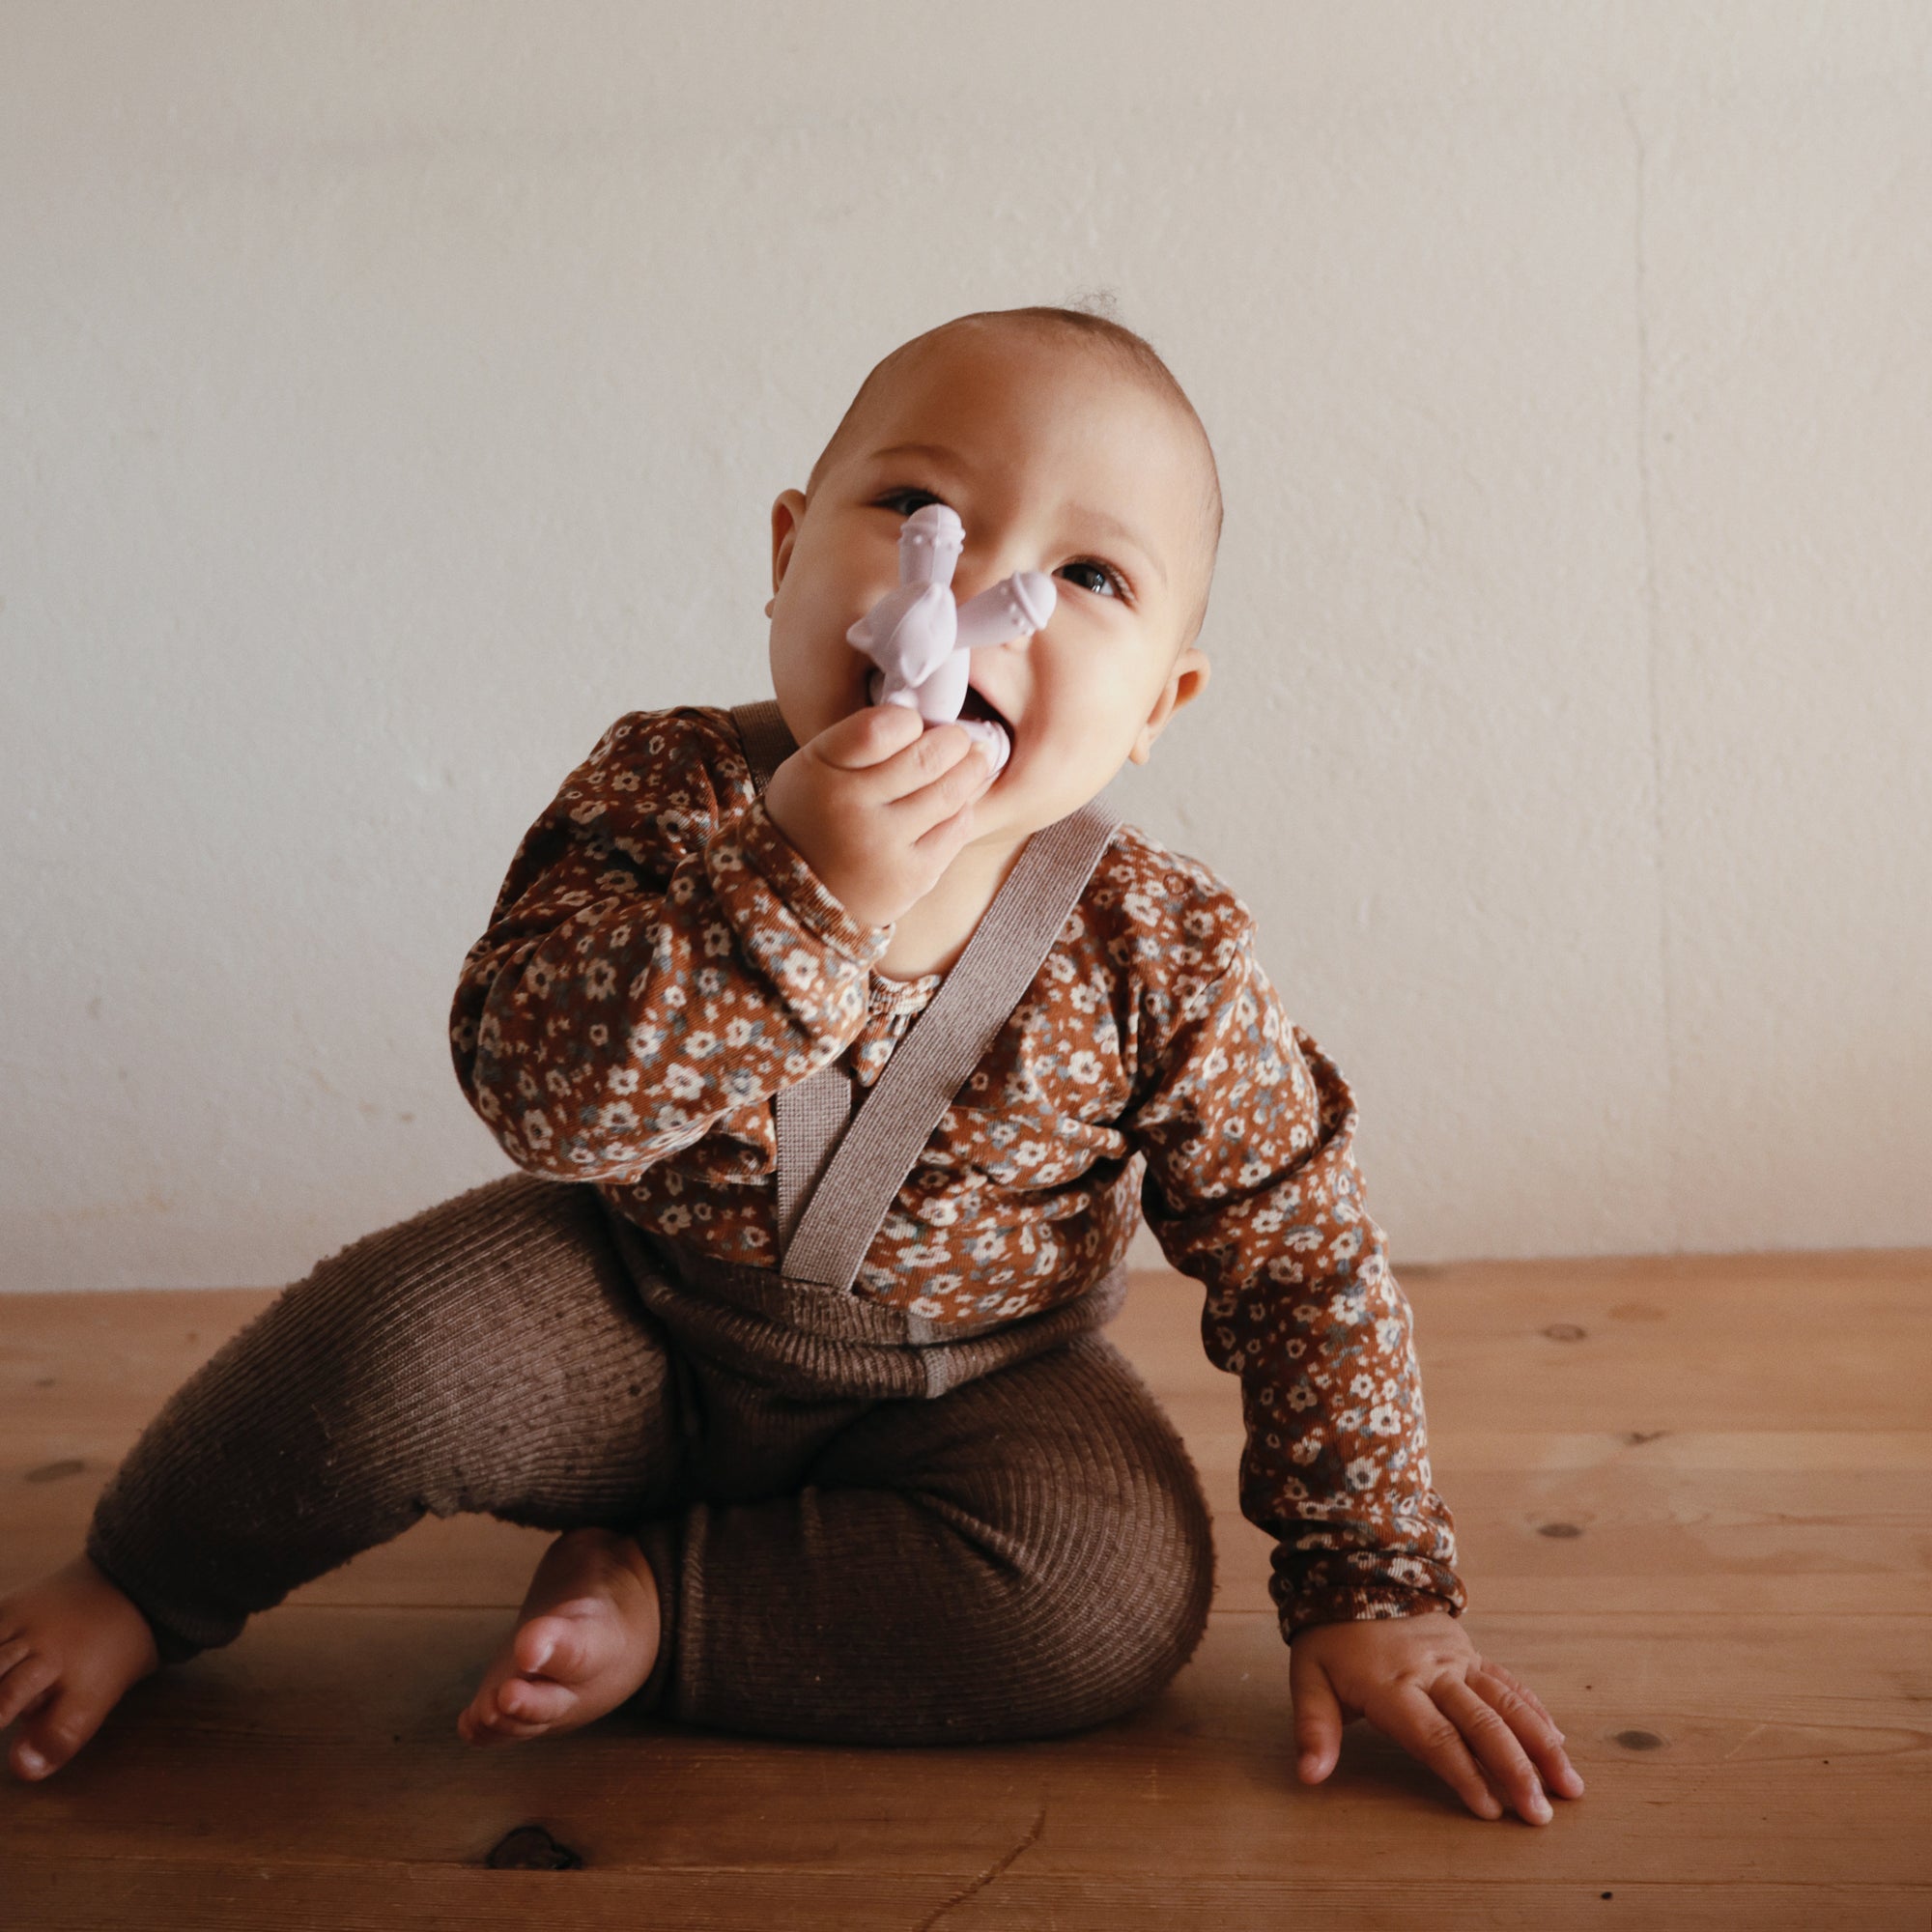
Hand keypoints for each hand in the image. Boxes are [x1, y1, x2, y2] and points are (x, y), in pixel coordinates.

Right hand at [762, 703, 995, 930]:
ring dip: (970, 770)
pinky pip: (956, 829)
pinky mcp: (911, 877)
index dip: (910, 720)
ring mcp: (884, 848)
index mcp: (823, 773)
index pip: (882, 728)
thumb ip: (860, 739)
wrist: (796, 895)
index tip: (914, 723)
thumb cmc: (815, 815)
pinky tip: (958, 801)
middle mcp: (852, 811)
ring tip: (974, 759)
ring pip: (949, 794)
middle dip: (954, 741)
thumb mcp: (814, 766)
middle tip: (959, 738)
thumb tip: (930, 720)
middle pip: (927, 759)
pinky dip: (963, 809)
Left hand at [1289, 1611, 1585, 1824]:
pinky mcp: (1470, 1652)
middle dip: (1515, 1769)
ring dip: (1540, 1745)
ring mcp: (1456, 1659)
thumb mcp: (1308, 1678)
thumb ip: (1313, 1728)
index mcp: (1391, 1683)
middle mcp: (1432, 1671)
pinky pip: (1508, 1682)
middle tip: (1541, 1813)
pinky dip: (1535, 1712)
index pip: (1434, 1735)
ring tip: (1568, 1786)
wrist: (1354, 1573)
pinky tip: (1559, 1743)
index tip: (1489, 1810)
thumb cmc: (1330, 1640)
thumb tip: (1308, 1776)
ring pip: (1506, 1702)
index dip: (1462, 1772)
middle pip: (1481, 1723)